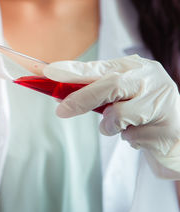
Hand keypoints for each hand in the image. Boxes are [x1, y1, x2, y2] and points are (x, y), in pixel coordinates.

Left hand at [43, 55, 179, 176]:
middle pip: (111, 84)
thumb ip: (97, 93)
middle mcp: (150, 79)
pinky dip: (129, 139)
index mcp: (135, 68)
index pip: (100, 66)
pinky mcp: (168, 126)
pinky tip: (142, 135)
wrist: (177, 138)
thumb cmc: (142, 115)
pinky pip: (132, 136)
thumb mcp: (120, 98)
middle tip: (61, 111)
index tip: (50, 71)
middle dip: (82, 99)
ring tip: (120, 128)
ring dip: (110, 126)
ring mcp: (162, 101)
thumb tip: (62, 97)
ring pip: (120, 114)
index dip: (74, 69)